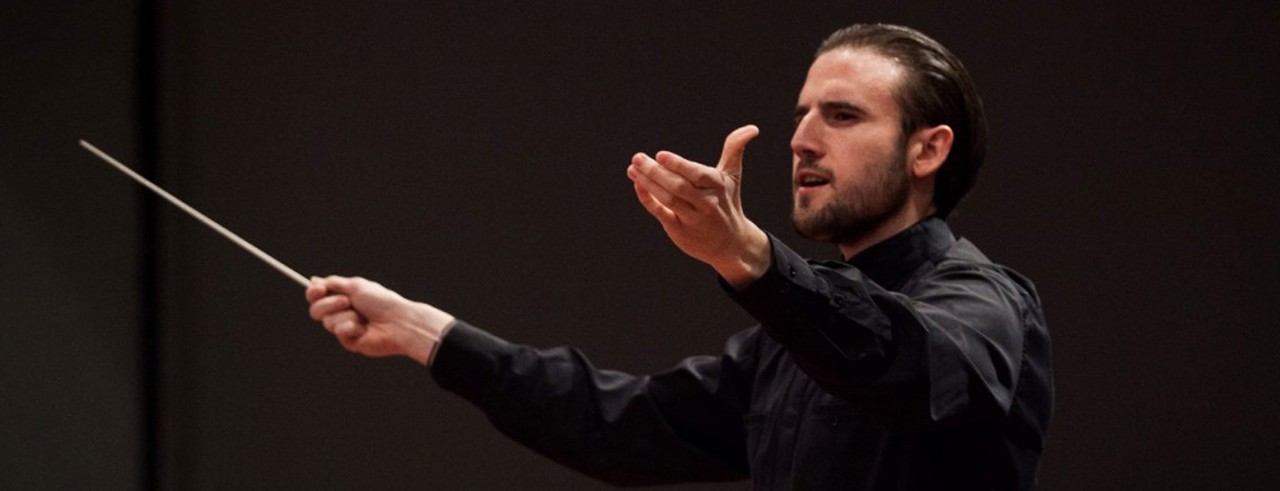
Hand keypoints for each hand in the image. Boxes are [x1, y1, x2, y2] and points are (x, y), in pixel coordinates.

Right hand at [306, 276, 455, 364]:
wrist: (398, 322)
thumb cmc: (381, 302)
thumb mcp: (357, 286)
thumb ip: (334, 284)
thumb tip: (314, 280)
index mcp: (345, 296)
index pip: (318, 295)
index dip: (313, 292)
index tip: (318, 289)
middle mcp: (342, 312)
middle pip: (316, 310)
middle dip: (328, 304)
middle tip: (347, 302)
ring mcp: (345, 327)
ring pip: (327, 322)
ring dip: (345, 316)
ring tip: (362, 317)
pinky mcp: (349, 341)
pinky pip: (338, 332)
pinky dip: (350, 327)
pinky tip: (363, 329)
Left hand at [626, 125, 770, 287]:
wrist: (730, 243)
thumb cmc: (728, 202)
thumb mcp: (732, 176)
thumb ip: (735, 149)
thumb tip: (752, 128)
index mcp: (718, 187)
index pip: (698, 175)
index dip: (679, 165)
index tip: (660, 155)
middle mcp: (707, 204)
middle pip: (679, 187)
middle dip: (656, 172)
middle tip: (638, 158)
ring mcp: (693, 219)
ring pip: (668, 199)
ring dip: (648, 183)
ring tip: (633, 168)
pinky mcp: (680, 230)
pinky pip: (661, 212)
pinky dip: (647, 198)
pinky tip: (638, 184)